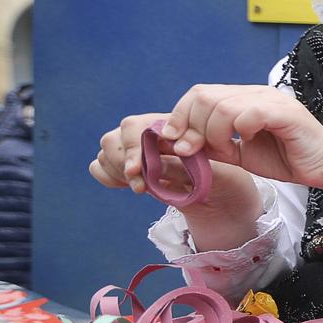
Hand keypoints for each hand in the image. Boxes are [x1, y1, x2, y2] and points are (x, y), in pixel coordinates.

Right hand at [92, 111, 263, 217]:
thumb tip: (152, 167)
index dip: (133, 149)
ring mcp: (136, 149)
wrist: (223, 196)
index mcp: (172, 127)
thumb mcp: (212, 174)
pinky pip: (99, 164)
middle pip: (115, 137)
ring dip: (117, 170)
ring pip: (106, 149)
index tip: (137, 172)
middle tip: (140, 187)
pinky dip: (107, 175)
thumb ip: (182, 169)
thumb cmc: (223, 180)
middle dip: (122, 163)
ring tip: (141, 187)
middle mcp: (150, 134)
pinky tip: (130, 185)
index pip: (137, 127)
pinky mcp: (127, 165)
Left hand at [154, 84, 322, 193]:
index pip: (200, 93)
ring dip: (214, 133)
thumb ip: (210, 145)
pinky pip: (249, 114)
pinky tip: (247, 141)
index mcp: (244, 98)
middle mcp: (256, 92)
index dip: (179, 115)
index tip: (172, 140)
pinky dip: (239, 130)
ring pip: (223, 106)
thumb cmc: (285, 160)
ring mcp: (271, 99)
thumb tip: (176, 142)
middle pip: (205, 96)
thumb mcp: (236, 153)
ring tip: (225, 149)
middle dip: (191, 127)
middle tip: (195, 150)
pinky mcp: (286, 112)